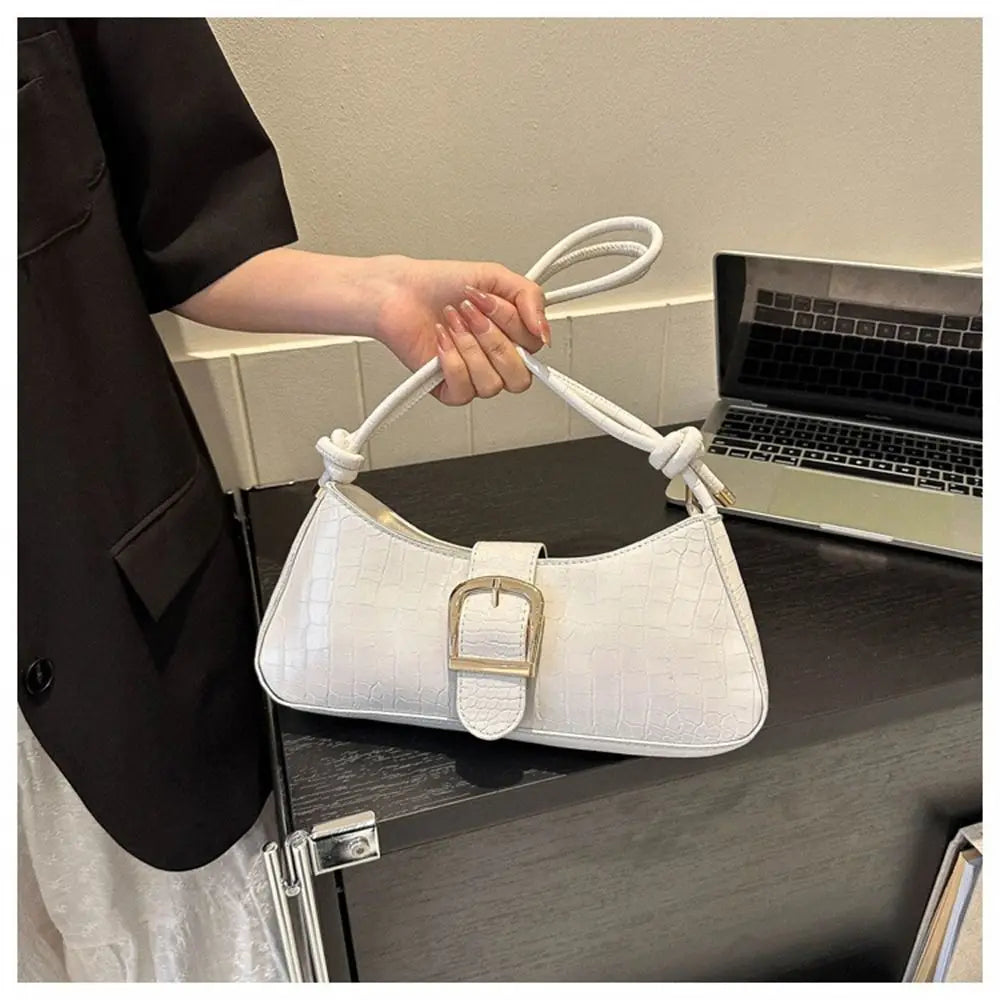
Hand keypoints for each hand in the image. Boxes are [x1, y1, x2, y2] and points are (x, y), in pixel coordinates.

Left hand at [372, 256, 550, 404]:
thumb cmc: (441, 284)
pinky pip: (464, 391)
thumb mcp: (496, 276)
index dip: (514, 327)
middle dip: (491, 338)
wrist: (400, 291)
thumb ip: (531, 298)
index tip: (491, 302)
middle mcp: (496, 359)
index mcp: (513, 335)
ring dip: (469, 347)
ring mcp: (474, 376)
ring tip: (452, 323)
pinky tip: (442, 340)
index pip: (534, 350)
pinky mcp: (449, 389)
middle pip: (519, 376)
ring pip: (492, 386)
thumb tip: (545, 331)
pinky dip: (451, 361)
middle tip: (470, 312)